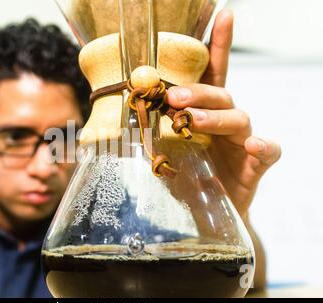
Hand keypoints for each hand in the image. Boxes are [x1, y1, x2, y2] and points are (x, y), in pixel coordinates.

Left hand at [166, 10, 280, 217]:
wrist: (203, 211)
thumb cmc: (184, 175)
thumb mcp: (164, 153)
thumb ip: (148, 137)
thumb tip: (106, 126)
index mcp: (204, 113)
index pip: (212, 74)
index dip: (217, 45)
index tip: (223, 15)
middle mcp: (224, 121)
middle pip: (219, 94)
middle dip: (196, 92)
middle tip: (173, 98)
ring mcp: (241, 142)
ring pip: (237, 118)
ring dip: (215, 117)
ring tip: (193, 121)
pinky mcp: (254, 165)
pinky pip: (267, 151)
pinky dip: (263, 147)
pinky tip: (253, 145)